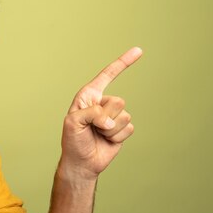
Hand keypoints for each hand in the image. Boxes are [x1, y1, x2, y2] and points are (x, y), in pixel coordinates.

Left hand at [59, 47, 142, 180]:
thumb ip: (90, 114)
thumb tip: (109, 120)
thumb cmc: (73, 141)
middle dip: (104, 118)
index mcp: (88, 96)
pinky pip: (129, 128)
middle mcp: (102, 103)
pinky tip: (107, 140)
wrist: (82, 162)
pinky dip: (117, 137)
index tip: (138, 50)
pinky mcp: (122, 128)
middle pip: (118, 101)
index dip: (123, 62)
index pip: (107, 75)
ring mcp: (113, 115)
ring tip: (97, 135)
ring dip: (110, 130)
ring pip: (124, 116)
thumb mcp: (73, 123)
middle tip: (92, 128)